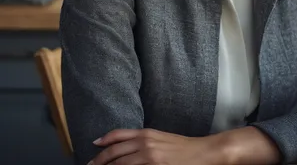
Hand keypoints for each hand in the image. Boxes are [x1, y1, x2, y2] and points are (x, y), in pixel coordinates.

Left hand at [89, 128, 222, 164]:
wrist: (203, 152)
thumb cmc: (184, 148)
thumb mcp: (162, 139)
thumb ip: (145, 141)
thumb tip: (129, 149)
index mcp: (147, 133)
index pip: (118, 135)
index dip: (104, 140)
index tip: (93, 145)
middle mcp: (145, 143)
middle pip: (114, 152)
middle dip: (98, 161)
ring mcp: (149, 157)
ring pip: (119, 164)